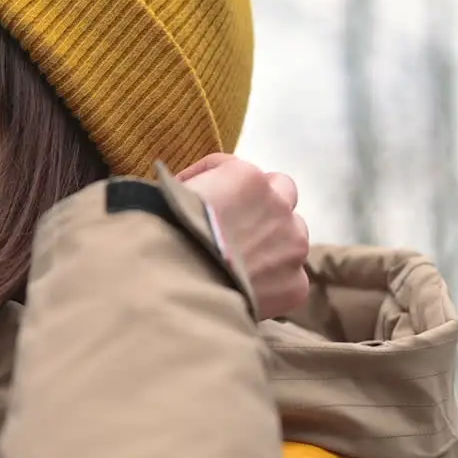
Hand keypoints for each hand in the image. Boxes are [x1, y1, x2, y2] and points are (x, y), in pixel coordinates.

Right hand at [177, 154, 309, 319]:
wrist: (175, 291)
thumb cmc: (162, 238)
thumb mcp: (166, 195)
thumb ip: (189, 187)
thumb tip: (188, 191)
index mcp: (244, 177)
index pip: (233, 167)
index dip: (212, 181)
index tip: (193, 198)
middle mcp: (278, 205)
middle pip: (282, 192)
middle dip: (262, 204)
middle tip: (234, 224)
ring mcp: (292, 245)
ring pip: (294, 234)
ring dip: (274, 241)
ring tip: (242, 261)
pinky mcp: (295, 285)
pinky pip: (290, 278)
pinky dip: (273, 282)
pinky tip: (246, 289)